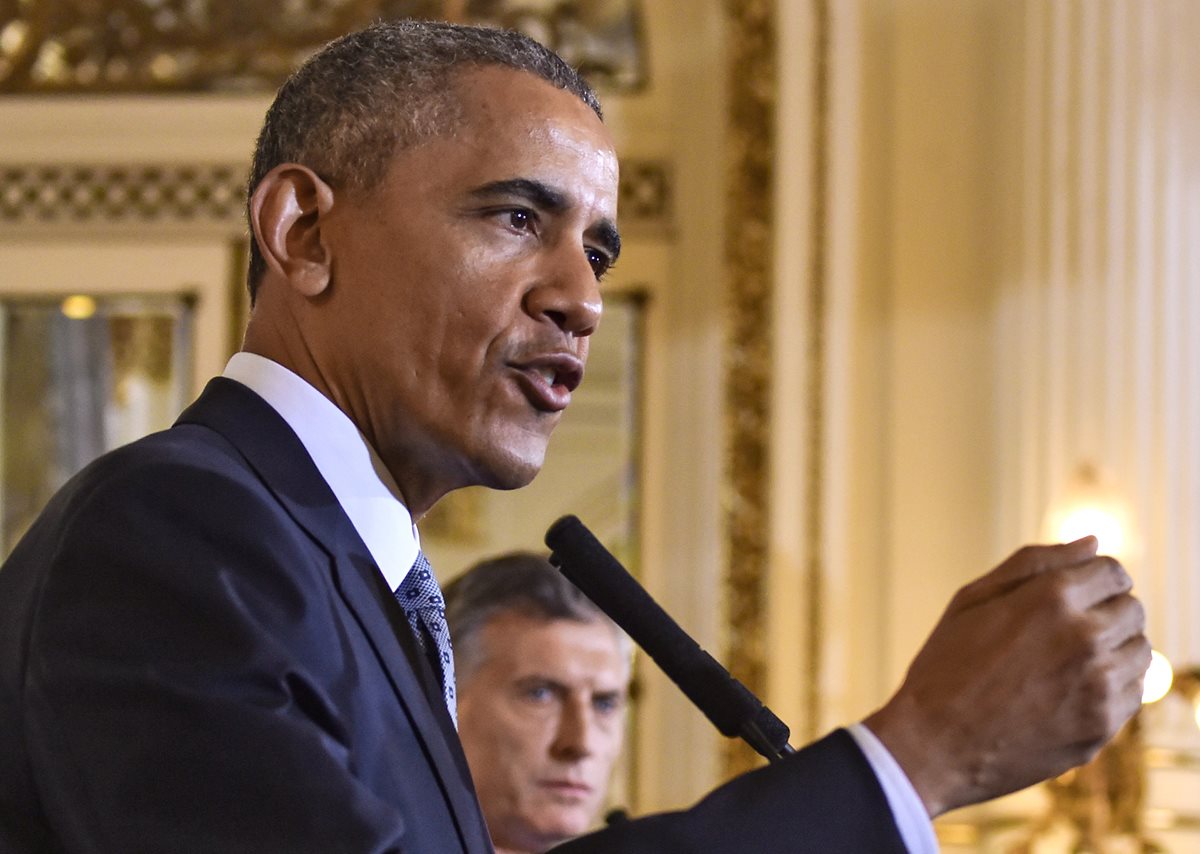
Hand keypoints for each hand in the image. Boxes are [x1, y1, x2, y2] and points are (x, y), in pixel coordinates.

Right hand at [864, 536, 1150, 816]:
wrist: (935, 744)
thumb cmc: (946, 665)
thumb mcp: (972, 599)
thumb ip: (1034, 563)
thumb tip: (1093, 542)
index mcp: (1050, 597)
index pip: (1113, 572)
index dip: (1095, 580)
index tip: (1076, 595)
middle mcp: (1083, 637)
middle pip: (1132, 609)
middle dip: (1106, 613)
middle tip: (1063, 632)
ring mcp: (1098, 685)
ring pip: (1139, 652)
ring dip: (1112, 650)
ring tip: (1066, 664)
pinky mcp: (1103, 725)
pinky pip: (1132, 694)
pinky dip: (1111, 689)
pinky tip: (1069, 693)